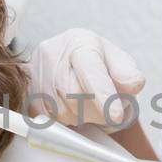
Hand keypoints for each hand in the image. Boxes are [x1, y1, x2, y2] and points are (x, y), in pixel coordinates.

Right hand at [28, 28, 144, 130]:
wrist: (65, 63)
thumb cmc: (96, 63)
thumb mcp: (117, 61)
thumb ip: (127, 72)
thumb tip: (133, 83)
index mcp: (79, 43)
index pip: (90, 70)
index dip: (103, 95)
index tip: (115, 115)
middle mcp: (52, 54)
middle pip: (75, 96)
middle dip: (97, 110)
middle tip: (107, 108)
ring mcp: (36, 74)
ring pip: (63, 111)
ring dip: (82, 116)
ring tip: (88, 103)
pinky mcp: (28, 93)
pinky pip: (50, 118)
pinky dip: (67, 119)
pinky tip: (73, 107)